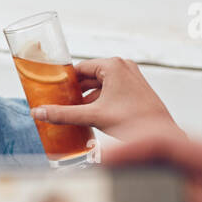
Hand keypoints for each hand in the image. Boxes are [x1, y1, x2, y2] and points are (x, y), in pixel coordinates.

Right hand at [30, 57, 181, 141]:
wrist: (163, 135)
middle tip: (58, 103)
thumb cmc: (134, 122)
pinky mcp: (135, 89)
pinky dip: (98, 101)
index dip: (64, 80)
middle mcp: (123, 66)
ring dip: (86, 98)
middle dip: (74, 91)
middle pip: (89, 77)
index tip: (51, 90)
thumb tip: (38, 113)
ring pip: (99, 85)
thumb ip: (64, 114)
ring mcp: (131, 77)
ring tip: (71, 112)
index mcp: (113, 65)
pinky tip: (89, 116)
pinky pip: (110, 91)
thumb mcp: (93, 116)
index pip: (79, 68)